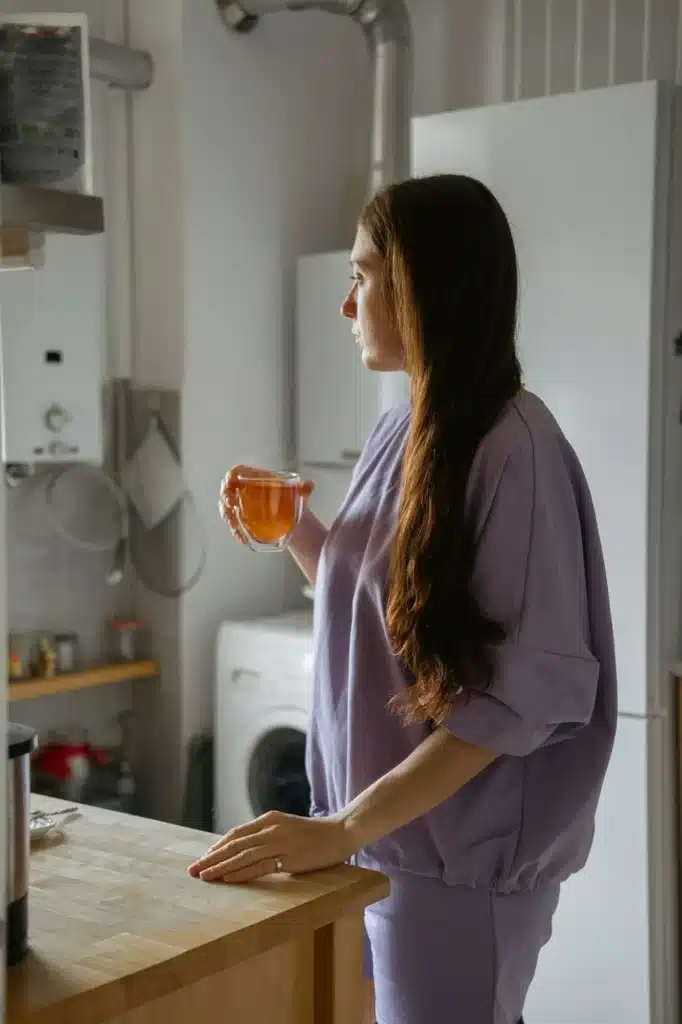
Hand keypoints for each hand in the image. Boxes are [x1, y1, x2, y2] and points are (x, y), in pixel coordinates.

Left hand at [187, 810, 356, 882]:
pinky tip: (227, 879)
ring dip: (220, 867)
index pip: (236, 834)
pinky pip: (260, 866)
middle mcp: (271, 828)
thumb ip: (267, 835)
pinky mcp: (290, 857)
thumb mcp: (287, 828)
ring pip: (243, 855)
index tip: (202, 860)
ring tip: (204, 877)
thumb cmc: (314, 834)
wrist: (341, 832)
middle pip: (234, 844)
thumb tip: (245, 849)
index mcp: (269, 819)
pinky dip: (241, 872)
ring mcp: (280, 842)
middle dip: (211, 858)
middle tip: (193, 871)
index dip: (217, 847)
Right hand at [219, 465, 313, 545]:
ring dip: (228, 517)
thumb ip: (303, 488)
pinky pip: (233, 524)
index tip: (230, 483)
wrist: (290, 515)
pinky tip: (242, 538)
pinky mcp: (240, 519)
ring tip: (235, 525)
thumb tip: (309, 486)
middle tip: (231, 504)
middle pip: (226, 489)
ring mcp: (240, 505)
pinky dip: (235, 532)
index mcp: (254, 478)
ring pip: (225, 508)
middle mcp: (243, 490)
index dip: (231, 475)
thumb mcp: (297, 492)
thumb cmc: (289, 498)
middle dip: (225, 497)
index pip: (237, 472)